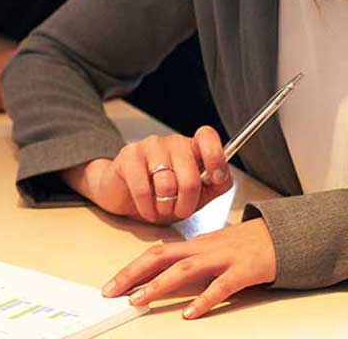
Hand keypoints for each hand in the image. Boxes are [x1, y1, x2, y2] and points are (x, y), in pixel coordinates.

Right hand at [68, 126, 231, 223]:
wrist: (125, 196)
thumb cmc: (162, 195)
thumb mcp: (195, 195)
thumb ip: (213, 185)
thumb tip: (222, 178)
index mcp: (192, 148)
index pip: (207, 137)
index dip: (215, 157)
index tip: (215, 178)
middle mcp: (173, 143)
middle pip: (190, 173)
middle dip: (187, 202)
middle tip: (180, 210)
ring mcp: (150, 146)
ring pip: (167, 183)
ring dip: (165, 206)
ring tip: (161, 209)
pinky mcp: (129, 156)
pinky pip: (143, 187)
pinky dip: (147, 206)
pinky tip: (147, 210)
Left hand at [102, 219, 276, 318]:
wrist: (284, 235)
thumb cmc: (250, 243)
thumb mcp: (216, 247)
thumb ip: (192, 258)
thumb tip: (164, 272)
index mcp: (197, 243)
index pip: (158, 252)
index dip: (133, 267)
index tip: (113, 283)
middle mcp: (206, 248)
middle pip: (162, 256)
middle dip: (134, 273)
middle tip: (113, 291)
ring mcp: (224, 258)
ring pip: (186, 269)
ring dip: (160, 285)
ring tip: (141, 300)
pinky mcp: (244, 270)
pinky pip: (221, 286)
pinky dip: (205, 299)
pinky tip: (191, 312)